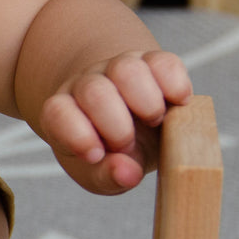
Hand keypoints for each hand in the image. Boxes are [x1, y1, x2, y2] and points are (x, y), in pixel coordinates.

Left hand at [34, 50, 191, 194]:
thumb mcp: (99, 174)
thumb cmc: (108, 155)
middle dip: (117, 126)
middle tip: (128, 145)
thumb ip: (107, 177)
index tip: (97, 156)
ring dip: (146, 102)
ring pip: (126, 69)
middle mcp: (87, 85)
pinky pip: (163, 62)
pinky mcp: (153, 62)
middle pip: (95, 92)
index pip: (59, 113)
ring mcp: (119, 69)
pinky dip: (175, 83)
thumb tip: (127, 173)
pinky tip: (179, 104)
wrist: (131, 126)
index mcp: (64, 114)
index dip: (77, 135)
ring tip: (155, 121)